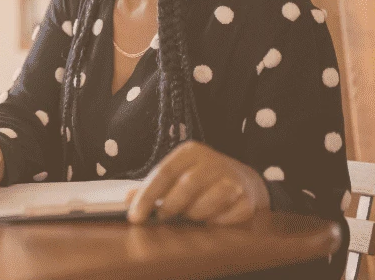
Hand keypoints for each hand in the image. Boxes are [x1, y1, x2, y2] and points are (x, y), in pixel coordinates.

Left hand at [127, 141, 269, 224]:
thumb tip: (128, 199)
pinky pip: (223, 218)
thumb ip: (152, 185)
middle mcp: (212, 161)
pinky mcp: (247, 199)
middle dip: (168, 208)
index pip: (163, 173)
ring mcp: (232, 179)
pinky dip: (213, 223)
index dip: (147, 196)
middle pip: (184, 188)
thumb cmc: (201, 179)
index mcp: (190, 152)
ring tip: (190, 215)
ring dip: (192, 216)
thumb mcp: (177, 174)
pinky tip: (211, 218)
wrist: (245, 180)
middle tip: (162, 218)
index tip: (135, 217)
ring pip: (203, 205)